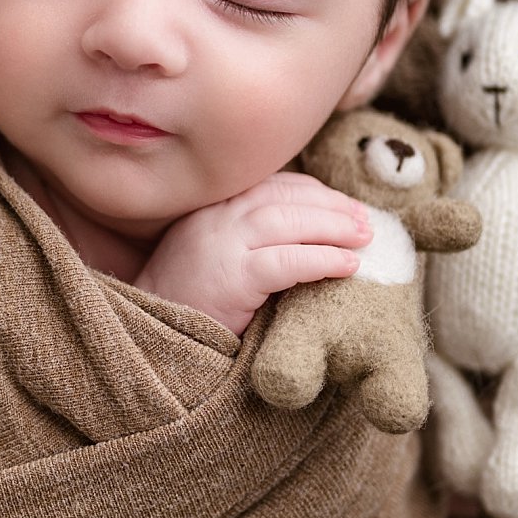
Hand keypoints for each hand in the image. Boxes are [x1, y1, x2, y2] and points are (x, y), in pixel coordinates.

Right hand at [135, 171, 372, 333]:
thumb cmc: (187, 299)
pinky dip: (322, 259)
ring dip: (334, 227)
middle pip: (285, 196)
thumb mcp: (210, 251)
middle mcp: (216, 217)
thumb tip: (302, 229)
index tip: (343, 204)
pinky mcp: (233, 277)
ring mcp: (222, 244)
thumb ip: (243, 234)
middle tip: (365, 220)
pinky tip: (347, 265)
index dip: (314, 192)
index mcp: (212, 207)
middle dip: (332, 205)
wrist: (152, 333)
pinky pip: (287, 261)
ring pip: (288, 220)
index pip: (271, 184)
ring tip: (365, 238)